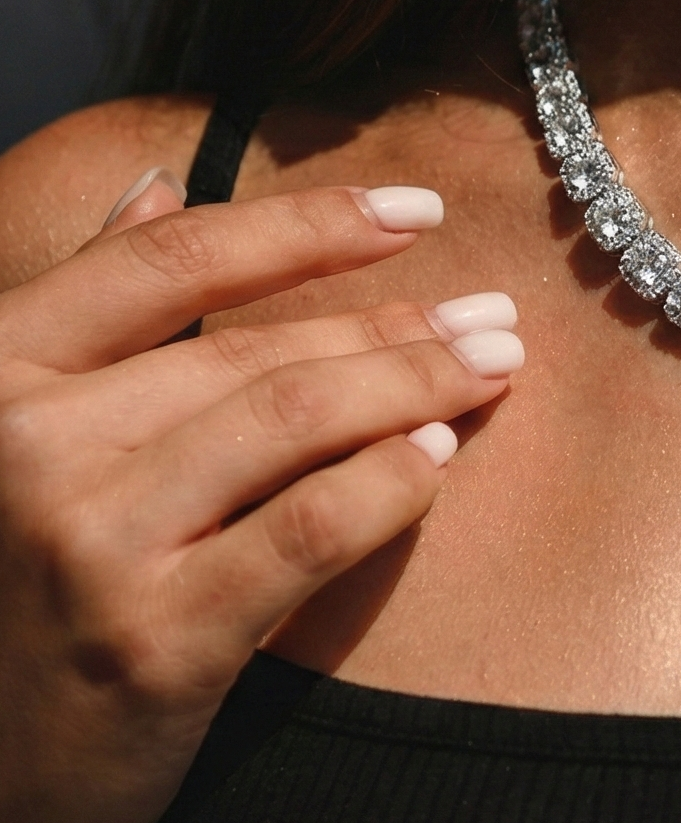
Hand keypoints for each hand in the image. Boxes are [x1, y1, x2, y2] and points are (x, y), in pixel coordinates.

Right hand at [0, 173, 523, 822]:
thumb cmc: (19, 583)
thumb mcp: (22, 432)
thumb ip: (88, 311)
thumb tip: (155, 181)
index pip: (177, 260)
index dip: (309, 224)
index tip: (419, 210)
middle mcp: (25, 445)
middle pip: (257, 348)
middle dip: (397, 324)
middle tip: (492, 316)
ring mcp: (85, 544)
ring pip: (297, 417)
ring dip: (418, 382)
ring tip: (492, 367)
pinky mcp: (151, 641)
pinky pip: (312, 524)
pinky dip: (392, 480)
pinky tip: (438, 456)